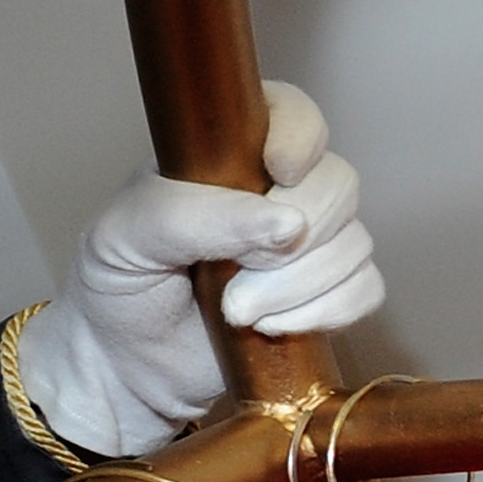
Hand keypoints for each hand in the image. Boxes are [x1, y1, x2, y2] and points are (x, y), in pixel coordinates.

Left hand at [20, 83, 388, 456]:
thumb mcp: (126, 238)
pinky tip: (276, 326)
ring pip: (355, 243)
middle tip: (239, 271)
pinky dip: (327, 312)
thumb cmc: (117, 288)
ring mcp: (311, 246)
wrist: (123, 368)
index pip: (292, 113)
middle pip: (339, 183)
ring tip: (238, 312)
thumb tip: (286, 225)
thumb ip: (195, 218)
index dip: (301, 136)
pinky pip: (365, 290)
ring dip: (300, 285)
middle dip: (299, 233)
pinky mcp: (328, 296)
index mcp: (229, 154)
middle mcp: (278, 192)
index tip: (279, 173)